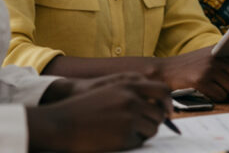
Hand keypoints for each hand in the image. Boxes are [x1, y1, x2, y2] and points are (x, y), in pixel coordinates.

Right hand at [28, 73, 170, 151]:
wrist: (61, 124)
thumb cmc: (84, 108)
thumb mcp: (109, 90)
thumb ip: (132, 92)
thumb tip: (158, 104)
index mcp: (129, 85)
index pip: (163, 90)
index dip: (167, 102)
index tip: (167, 111)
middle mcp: (132, 99)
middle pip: (160, 113)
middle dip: (154, 121)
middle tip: (143, 126)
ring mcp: (130, 118)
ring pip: (152, 128)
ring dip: (143, 132)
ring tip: (124, 132)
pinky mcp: (125, 136)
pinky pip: (139, 141)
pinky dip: (131, 142)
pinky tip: (115, 138)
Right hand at [157, 46, 228, 101]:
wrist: (164, 70)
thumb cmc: (188, 67)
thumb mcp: (209, 56)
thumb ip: (226, 62)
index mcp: (222, 51)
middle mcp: (218, 57)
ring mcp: (209, 68)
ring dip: (227, 96)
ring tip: (217, 93)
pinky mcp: (200, 79)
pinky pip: (220, 96)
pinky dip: (217, 99)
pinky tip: (208, 94)